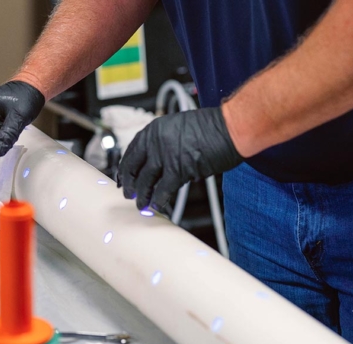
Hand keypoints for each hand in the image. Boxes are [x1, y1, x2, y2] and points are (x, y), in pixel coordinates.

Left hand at [117, 107, 243, 211]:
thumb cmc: (212, 128)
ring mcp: (164, 156)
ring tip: (141, 204)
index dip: (125, 168)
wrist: (231, 129)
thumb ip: (163, 142)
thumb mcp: (178, 128)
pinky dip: (158, 200)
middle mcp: (155, 142)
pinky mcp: (177, 170)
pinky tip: (157, 206)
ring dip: (142, 196)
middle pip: (133, 168)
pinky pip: (162, 190)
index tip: (122, 177)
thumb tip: (153, 162)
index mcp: (153, 129)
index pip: (131, 152)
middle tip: (128, 194)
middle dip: (128, 184)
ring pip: (145, 181)